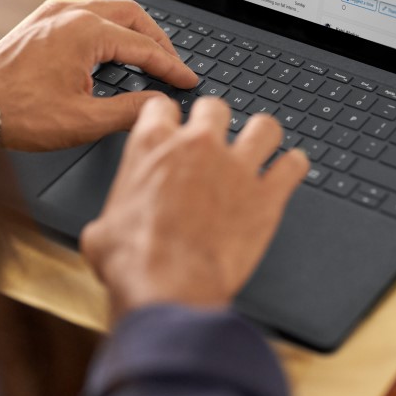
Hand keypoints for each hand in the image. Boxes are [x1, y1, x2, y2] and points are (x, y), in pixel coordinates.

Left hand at [0, 0, 197, 150]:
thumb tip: (160, 106)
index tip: (188, 81)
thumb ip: (130, 110)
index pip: (144, 47)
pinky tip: (112, 47)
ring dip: (135, 30)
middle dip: (159, 40)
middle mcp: (72, 14)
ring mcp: (53, 14)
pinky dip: (110, 27)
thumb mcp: (83, 120)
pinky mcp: (40, 22)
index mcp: (87, 31)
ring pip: (110, 10)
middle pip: (133, 16)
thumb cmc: (18, 113)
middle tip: (175, 65)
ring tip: (150, 54)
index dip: (172, 67)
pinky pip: (87, 13)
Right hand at [80, 96, 308, 320]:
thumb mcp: (102, 232)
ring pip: (264, 127)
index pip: (163, 107)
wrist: (169, 289)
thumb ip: (111, 216)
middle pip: (215, 108)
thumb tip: (107, 230)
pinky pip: (292, 167)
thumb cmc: (134, 262)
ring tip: (261, 145)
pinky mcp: (267, 197)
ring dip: (262, 135)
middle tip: (215, 139)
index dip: (169, 117)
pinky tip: (290, 171)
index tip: (173, 125)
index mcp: (152, 146)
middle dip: (215, 122)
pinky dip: (293, 168)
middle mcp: (198, 146)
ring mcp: (237, 168)